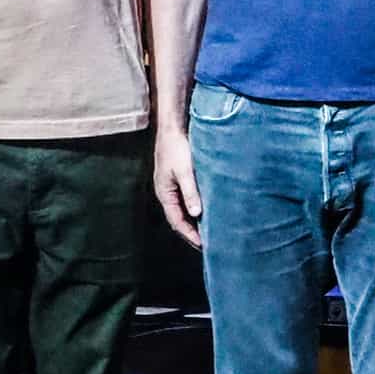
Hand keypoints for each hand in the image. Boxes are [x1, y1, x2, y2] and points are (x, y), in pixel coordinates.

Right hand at [152, 126, 202, 248]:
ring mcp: (172, 186)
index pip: (177, 221)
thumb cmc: (177, 147)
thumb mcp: (185, 171)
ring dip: (195, 221)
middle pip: (179, 219)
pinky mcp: (180, 179)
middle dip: (192, 232)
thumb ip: (190, 192)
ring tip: (209, 232)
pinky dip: (197, 208)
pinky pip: (187, 200)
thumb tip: (196, 214)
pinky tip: (207, 210)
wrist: (173, 127)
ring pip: (183, 209)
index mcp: (165, 193)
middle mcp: (167, 192)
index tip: (203, 246)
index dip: (189, 235)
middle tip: (208, 245)